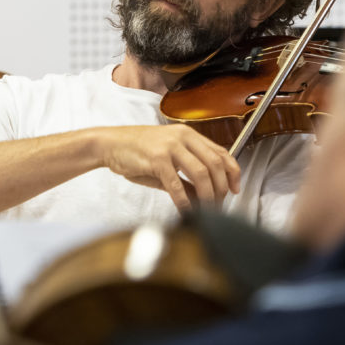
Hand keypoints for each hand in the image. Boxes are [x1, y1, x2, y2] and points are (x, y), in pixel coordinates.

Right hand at [99, 124, 239, 210]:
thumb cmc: (136, 152)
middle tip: (219, 205)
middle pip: (215, 164)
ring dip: (207, 196)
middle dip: (221, 188)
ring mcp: (169, 146)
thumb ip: (186, 177)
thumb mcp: (167, 160)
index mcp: (188, 134)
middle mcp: (182, 137)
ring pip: (201, 173)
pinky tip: (185, 210)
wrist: (110, 144)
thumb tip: (204, 197)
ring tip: (206, 210)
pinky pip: (176, 184)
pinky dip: (184, 201)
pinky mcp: (156, 159)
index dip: (233, 172)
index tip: (235, 189)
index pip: (221, 152)